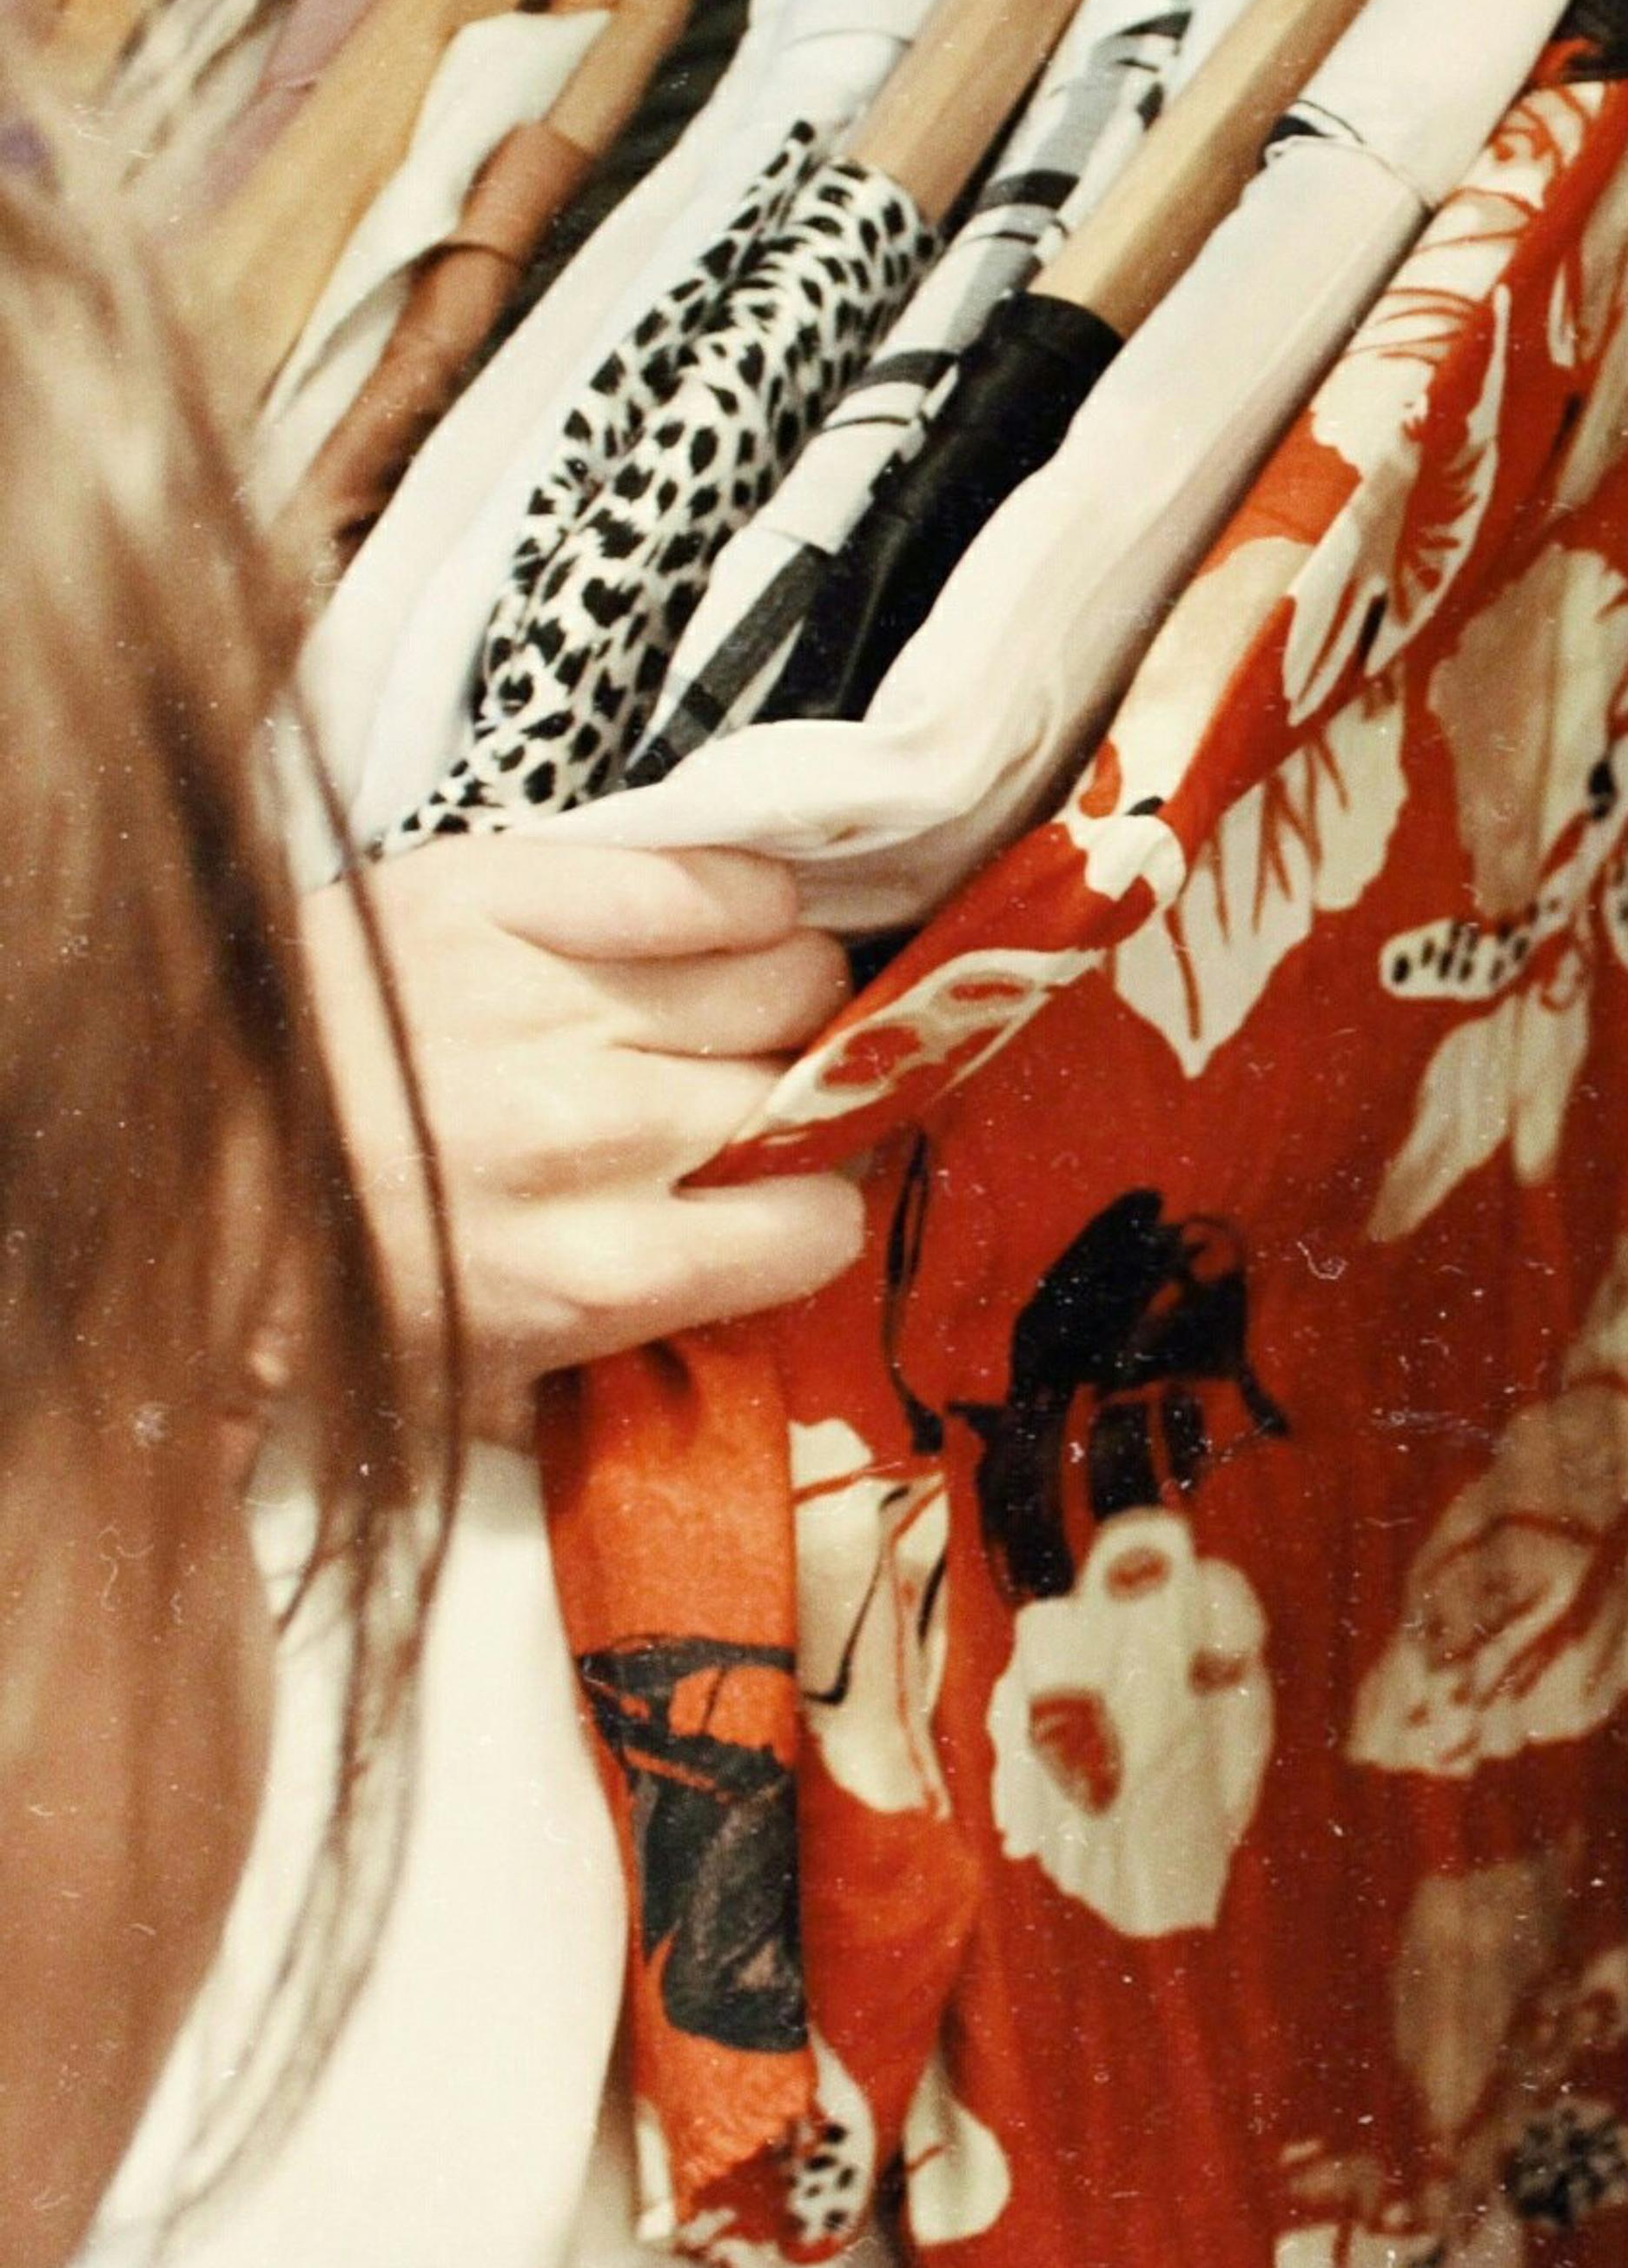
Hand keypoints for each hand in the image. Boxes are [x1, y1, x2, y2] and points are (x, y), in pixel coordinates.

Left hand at [304, 840, 864, 1436]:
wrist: (170, 1152)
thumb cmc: (336, 1278)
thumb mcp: (479, 1385)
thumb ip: (623, 1372)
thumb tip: (754, 1342)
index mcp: (595, 1272)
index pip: (818, 1226)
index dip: (805, 1210)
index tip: (775, 1197)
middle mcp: (592, 1135)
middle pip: (812, 1089)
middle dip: (794, 1096)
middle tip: (743, 1098)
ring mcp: (550, 1004)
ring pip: (791, 975)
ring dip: (782, 994)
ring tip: (726, 1008)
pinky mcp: (503, 895)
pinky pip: (711, 883)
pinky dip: (742, 899)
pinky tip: (716, 924)